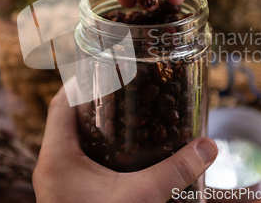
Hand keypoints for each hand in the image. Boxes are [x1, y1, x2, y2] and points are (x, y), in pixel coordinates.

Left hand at [33, 77, 217, 202]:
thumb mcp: (139, 199)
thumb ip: (174, 172)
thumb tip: (208, 146)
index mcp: (56, 157)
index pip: (60, 104)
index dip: (80, 82)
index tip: (103, 69)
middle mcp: (51, 166)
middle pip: (67, 120)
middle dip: (92, 103)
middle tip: (122, 90)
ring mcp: (58, 182)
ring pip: (72, 141)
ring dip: (94, 127)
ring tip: (123, 114)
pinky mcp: (68, 195)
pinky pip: (78, 161)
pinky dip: (96, 150)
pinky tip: (120, 153)